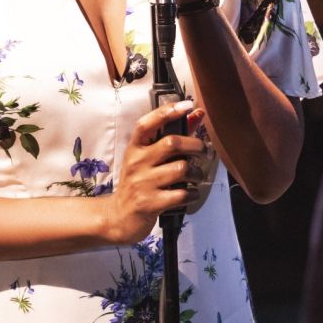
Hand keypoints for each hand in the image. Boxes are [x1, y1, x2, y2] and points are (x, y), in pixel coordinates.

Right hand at [99, 99, 206, 244]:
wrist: (118, 217)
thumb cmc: (138, 183)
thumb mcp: (147, 159)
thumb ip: (171, 136)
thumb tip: (195, 114)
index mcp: (135, 148)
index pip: (146, 124)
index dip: (166, 112)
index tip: (187, 105)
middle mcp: (136, 163)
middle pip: (172, 143)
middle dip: (195, 145)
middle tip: (204, 151)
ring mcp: (142, 183)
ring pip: (181, 168)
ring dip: (197, 172)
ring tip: (197, 176)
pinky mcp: (150, 203)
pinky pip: (181, 193)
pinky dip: (192, 193)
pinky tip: (191, 193)